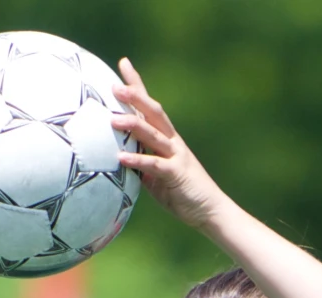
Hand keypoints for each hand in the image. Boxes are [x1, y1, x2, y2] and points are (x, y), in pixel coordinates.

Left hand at [110, 61, 232, 233]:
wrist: (208, 210)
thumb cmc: (180, 192)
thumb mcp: (155, 175)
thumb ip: (140, 162)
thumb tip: (116, 156)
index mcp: (166, 138)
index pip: (149, 107)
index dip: (137, 85)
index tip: (123, 64)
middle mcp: (172, 141)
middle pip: (153, 112)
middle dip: (135, 97)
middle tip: (115, 86)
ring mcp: (175, 155)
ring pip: (153, 134)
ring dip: (133, 125)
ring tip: (112, 120)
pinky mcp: (176, 174)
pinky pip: (154, 165)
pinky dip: (137, 161)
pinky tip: (120, 158)